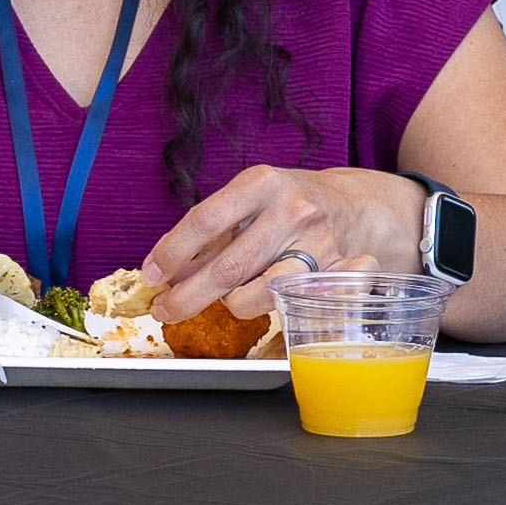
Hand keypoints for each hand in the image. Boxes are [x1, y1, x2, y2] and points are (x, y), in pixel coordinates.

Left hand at [142, 163, 428, 329]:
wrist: (354, 206)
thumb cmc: (287, 204)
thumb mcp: (249, 200)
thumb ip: (209, 234)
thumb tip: (163, 273)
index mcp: (262, 183)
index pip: (205, 220)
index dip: (172, 253)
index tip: (151, 275)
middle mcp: (292, 210)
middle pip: (229, 267)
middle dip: (189, 297)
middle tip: (166, 310)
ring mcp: (319, 244)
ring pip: (260, 295)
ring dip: (231, 306)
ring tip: (224, 301)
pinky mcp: (337, 275)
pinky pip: (294, 310)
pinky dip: (269, 322)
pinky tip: (257, 321)